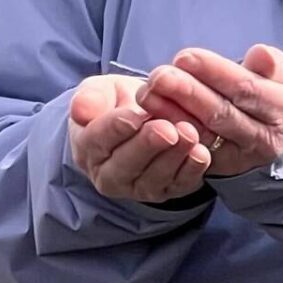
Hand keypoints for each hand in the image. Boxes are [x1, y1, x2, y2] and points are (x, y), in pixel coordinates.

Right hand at [68, 73, 212, 205]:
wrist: (143, 116)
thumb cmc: (117, 103)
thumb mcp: (101, 91)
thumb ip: (90, 97)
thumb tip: (81, 111)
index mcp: (88, 147)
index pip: (97, 141)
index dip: (115, 129)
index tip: (134, 115)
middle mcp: (108, 175)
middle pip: (125, 165)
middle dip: (147, 146)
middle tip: (166, 129)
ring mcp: (137, 187)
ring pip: (153, 179)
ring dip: (172, 157)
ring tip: (188, 134)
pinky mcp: (166, 191)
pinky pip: (178, 186)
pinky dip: (191, 171)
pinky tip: (201, 153)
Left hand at [135, 44, 282, 176]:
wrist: (273, 126)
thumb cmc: (271, 87)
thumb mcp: (282, 72)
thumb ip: (272, 63)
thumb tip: (259, 54)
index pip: (247, 90)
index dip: (214, 73)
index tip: (185, 57)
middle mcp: (264, 139)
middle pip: (221, 114)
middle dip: (187, 93)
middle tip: (159, 75)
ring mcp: (240, 157)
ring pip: (202, 134)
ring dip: (171, 113)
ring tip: (147, 92)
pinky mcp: (218, 166)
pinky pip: (191, 149)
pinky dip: (170, 130)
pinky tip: (150, 113)